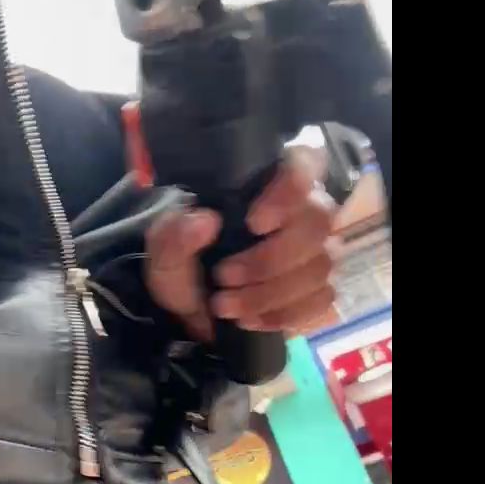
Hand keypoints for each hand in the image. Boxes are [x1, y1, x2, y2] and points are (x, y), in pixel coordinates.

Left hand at [144, 149, 336, 343]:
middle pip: (317, 222)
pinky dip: (281, 315)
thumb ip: (175, 235)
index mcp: (265, 184)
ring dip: (268, 293)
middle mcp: (300, 211)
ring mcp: (314, 251)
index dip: (290, 190)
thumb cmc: (181, 267)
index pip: (305, 163)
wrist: (185, 313)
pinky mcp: (317, 289)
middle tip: (223, 277)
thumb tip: (205, 220)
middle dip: (268, 259)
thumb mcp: (164, 252)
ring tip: (223, 305)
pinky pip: (320, 300)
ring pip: (319, 266)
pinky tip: (248, 321)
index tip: (255, 223)